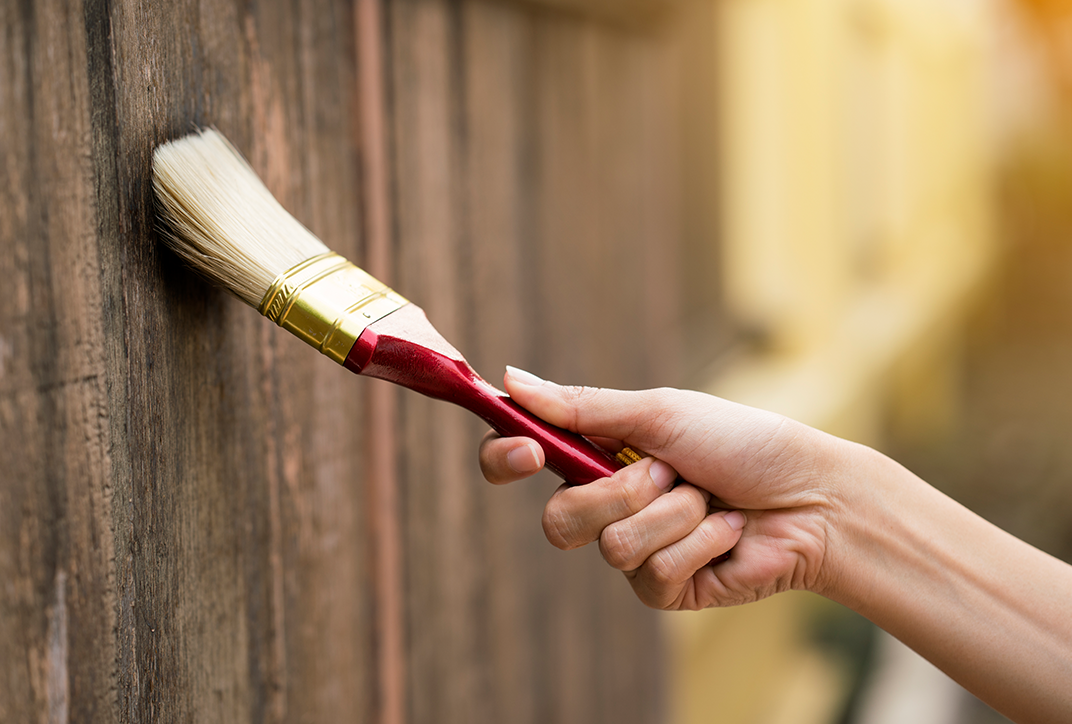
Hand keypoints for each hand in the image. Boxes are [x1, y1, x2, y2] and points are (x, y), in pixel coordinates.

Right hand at [479, 367, 844, 609]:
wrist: (813, 496)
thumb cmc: (743, 442)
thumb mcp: (661, 412)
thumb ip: (584, 406)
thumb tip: (510, 379)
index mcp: (599, 452)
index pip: (522, 459)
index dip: (507, 458)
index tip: (529, 450)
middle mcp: (609, 503)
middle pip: (559, 519)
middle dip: (619, 492)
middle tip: (668, 471)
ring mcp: (636, 550)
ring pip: (611, 546)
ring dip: (672, 514)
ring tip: (709, 500)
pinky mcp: (665, 588)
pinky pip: (652, 573)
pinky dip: (699, 543)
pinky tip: (728, 533)